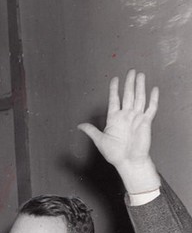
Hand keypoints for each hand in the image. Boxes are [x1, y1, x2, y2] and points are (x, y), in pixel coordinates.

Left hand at [78, 69, 159, 192]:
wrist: (128, 161)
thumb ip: (91, 131)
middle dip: (129, 83)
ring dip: (140, 87)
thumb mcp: (99, 140)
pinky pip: (151, 108)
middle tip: (131, 71)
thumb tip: (79, 125)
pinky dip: (153, 99)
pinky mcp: (146, 122)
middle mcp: (126, 116)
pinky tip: (154, 89)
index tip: (114, 79)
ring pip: (139, 98)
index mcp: (114, 118)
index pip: (114, 99)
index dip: (114, 89)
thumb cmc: (114, 153)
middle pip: (128, 95)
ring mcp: (137, 118)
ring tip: (140, 75)